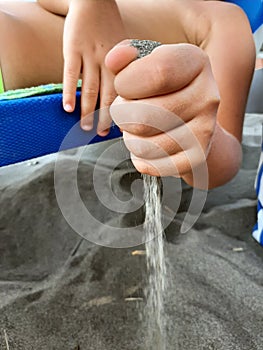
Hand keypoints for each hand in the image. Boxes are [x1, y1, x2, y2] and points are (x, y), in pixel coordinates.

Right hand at [63, 0, 126, 134]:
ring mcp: (90, 55)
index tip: (119, 127)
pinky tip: (68, 108)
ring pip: (90, 88)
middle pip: (108, 95)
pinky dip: (69, 92)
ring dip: (87, 110)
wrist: (93, 0)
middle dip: (105, 117)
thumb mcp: (125, 48)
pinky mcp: (73, 48)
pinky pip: (71, 74)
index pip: (124, 93)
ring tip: (85, 127)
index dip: (121, 112)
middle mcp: (109, 61)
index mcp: (123, 62)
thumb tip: (127, 96)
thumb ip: (126, 70)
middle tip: (101, 134)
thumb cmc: (109, 28)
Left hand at [105, 42, 219, 179]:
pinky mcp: (197, 156)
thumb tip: (114, 60)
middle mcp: (208, 95)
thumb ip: (126, 57)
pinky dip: (140, 158)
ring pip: (145, 145)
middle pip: (145, 115)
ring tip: (137, 128)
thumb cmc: (161, 88)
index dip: (127, 83)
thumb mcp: (146, 63)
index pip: (157, 73)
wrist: (194, 118)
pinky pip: (154, 165)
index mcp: (195, 62)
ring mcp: (205, 129)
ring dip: (129, 138)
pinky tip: (146, 145)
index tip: (123, 86)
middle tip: (126, 111)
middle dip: (122, 114)